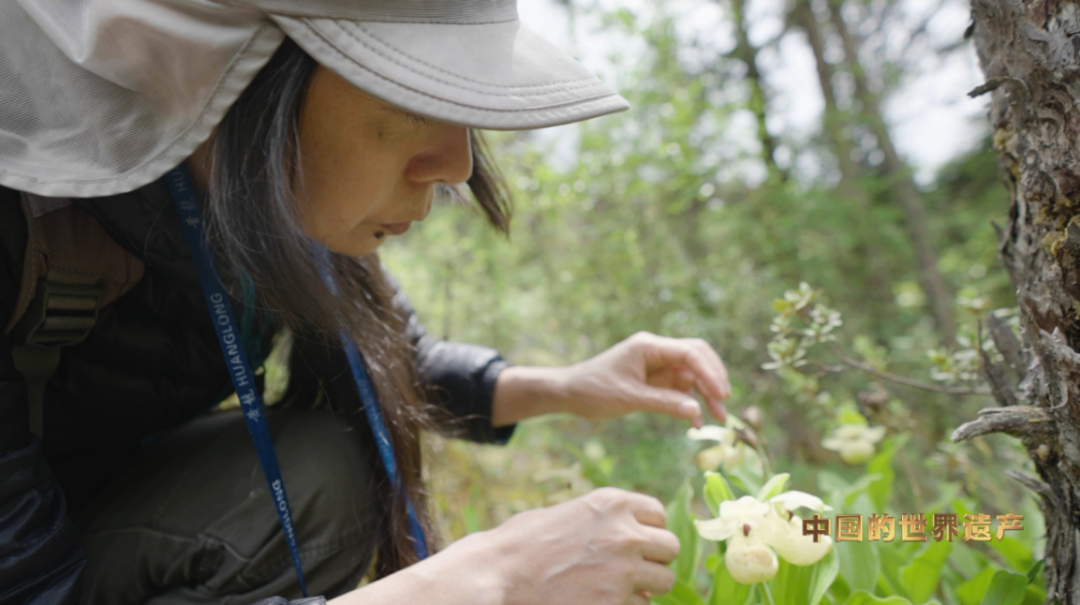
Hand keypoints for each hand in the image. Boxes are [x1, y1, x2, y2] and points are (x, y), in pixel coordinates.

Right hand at [447, 487, 678, 604]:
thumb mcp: (568, 514)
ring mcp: (623, 570)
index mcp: (612, 503)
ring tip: (615, 588)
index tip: (634, 542)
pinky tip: (600, 600)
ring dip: (645, 587)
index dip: (647, 530)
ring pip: (664, 581)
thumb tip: (633, 539)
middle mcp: (624, 533)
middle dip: (653, 559)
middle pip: (669, 547)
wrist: (499, 575)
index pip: (658, 514)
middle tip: (631, 569)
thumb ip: (605, 521)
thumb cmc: (524, 543)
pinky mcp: (616, 603)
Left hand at [560, 331, 730, 425]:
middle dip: (713, 380)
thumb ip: (663, 403)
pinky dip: (690, 403)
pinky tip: (696, 422)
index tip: (721, 393)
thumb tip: (696, 411)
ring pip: (692, 375)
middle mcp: (656, 352)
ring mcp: (657, 366)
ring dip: (706, 395)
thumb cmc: (594, 389)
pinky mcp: (655, 380)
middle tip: (724, 404)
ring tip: (719, 418)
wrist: (570, 393)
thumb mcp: (629, 398)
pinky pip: (680, 389)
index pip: (689, 352)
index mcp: (649, 346)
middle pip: (696, 359)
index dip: (709, 371)